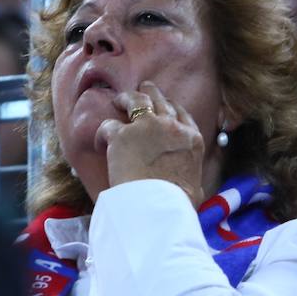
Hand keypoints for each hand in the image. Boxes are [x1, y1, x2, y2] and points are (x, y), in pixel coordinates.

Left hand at [95, 81, 204, 205]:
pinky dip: (102, 133)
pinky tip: (100, 142)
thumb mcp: (195, 187)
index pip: (181, 113)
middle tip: (143, 88)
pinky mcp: (122, 136)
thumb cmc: (178, 204)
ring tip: (118, 100)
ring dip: (126, 98)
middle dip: (150, 92)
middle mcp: (170, 127)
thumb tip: (195, 189)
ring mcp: (146, 128)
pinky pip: (108, 125)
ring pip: (136, 99)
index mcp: (191, 139)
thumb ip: (192, 178)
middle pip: (160, 99)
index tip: (163, 106)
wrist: (158, 207)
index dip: (170, 106)